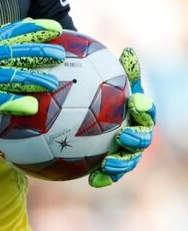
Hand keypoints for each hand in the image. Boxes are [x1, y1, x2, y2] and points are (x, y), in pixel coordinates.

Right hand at [0, 19, 65, 141]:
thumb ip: (1, 41)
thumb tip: (30, 27)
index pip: (13, 32)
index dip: (35, 29)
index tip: (56, 28)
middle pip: (16, 52)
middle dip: (40, 51)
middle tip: (61, 54)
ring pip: (11, 75)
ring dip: (34, 78)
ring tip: (53, 83)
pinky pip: (0, 99)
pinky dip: (16, 102)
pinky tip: (32, 106)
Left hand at [88, 47, 154, 187]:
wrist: (84, 112)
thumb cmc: (98, 93)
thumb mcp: (106, 80)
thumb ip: (119, 71)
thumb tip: (128, 50)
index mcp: (137, 113)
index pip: (146, 110)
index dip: (144, 108)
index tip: (135, 102)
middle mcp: (135, 132)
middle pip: (142, 138)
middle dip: (136, 139)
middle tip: (123, 136)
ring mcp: (124, 150)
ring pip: (129, 159)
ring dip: (121, 163)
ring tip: (108, 164)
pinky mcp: (110, 164)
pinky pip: (109, 174)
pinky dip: (103, 178)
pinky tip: (92, 181)